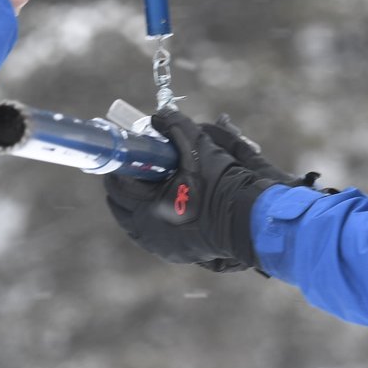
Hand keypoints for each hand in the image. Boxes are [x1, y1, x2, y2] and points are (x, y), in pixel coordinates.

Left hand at [102, 110, 284, 272]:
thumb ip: (176, 127)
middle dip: (126, 184)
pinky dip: (152, 219)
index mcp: (148, 207)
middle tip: (139, 168)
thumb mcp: (200, 149)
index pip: (117, 184)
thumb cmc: (223, 185)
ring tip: (150, 186)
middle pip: (119, 205)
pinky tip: (165, 205)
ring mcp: (160, 245)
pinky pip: (151, 235)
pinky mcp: (173, 253)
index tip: (128, 154)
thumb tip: (160, 114)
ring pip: (133, 222)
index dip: (121, 166)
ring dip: (136, 203)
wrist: (250, 220)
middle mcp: (148, 231)